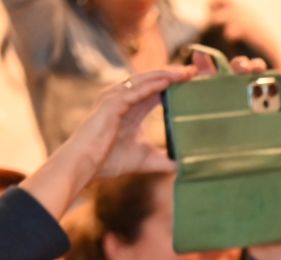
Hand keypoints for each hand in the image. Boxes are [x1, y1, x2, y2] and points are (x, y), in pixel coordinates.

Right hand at [23, 67, 189, 216]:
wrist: (85, 165)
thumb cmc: (109, 161)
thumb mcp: (147, 160)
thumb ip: (165, 160)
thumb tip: (186, 167)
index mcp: (132, 109)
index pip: (156, 91)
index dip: (174, 85)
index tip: (194, 82)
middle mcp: (123, 99)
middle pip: (152, 81)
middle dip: (173, 75)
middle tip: (194, 71)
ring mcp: (115, 99)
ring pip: (144, 81)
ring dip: (165, 75)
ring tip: (185, 72)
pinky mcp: (111, 104)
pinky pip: (134, 91)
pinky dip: (152, 85)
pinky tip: (168, 81)